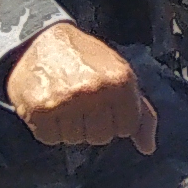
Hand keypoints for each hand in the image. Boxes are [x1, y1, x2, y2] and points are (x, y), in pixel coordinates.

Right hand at [6, 22, 157, 152]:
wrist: (39, 39)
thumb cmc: (85, 59)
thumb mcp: (119, 75)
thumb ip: (140, 110)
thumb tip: (148, 148)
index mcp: (121, 80)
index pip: (127, 127)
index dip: (114, 119)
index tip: (103, 103)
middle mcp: (95, 90)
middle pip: (101, 137)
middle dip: (92, 125)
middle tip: (80, 101)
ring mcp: (67, 100)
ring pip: (75, 139)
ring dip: (69, 127)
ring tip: (63, 101)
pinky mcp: (40, 109)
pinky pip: (50, 138)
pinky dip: (48, 128)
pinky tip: (48, 106)